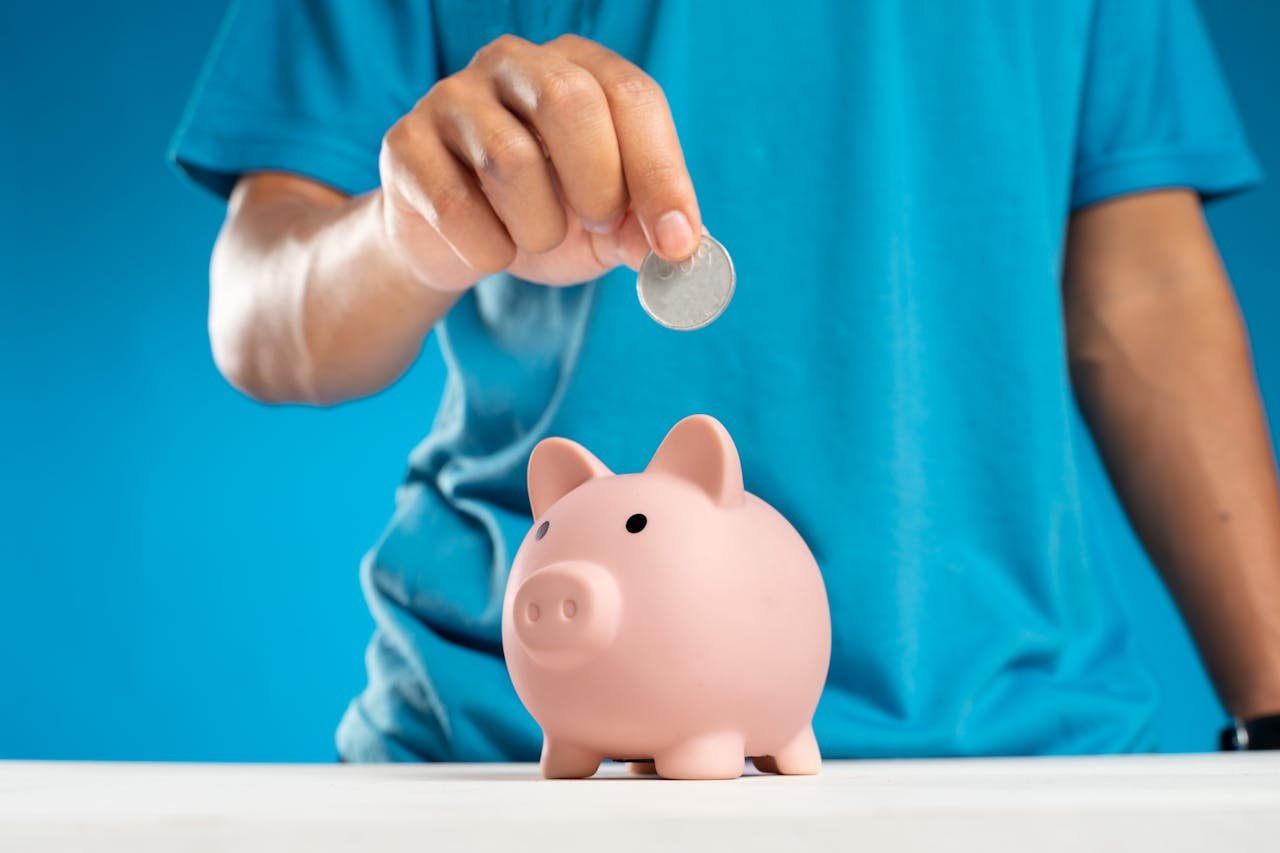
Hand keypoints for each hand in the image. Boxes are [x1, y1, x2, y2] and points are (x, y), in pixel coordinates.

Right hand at [378, 33, 702, 292]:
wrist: (456, 245)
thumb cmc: (543, 218)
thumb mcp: (606, 229)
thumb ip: (644, 230)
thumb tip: (679, 245)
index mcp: (578, 67)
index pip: (633, 97)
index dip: (661, 174)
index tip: (675, 242)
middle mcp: (514, 63)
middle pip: (571, 101)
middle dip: (598, 186)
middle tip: (598, 228)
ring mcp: (452, 97)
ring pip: (511, 160)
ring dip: (538, 227)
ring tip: (535, 238)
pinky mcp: (405, 143)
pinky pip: (456, 205)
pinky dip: (487, 249)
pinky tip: (489, 248)